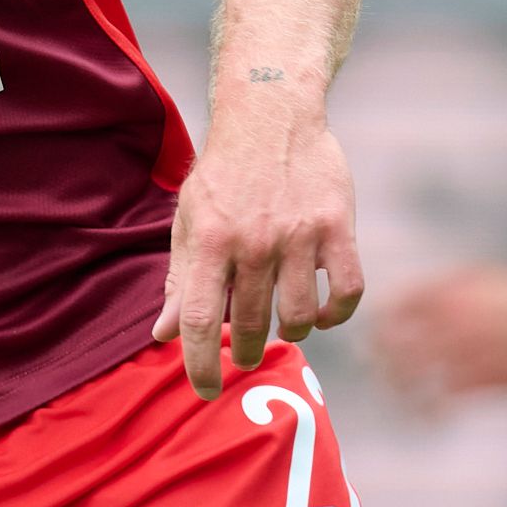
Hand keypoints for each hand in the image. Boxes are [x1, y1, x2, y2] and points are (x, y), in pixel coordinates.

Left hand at [161, 102, 365, 397]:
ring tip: (282, 326)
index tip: (207, 390)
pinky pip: (346, 291)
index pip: (197, 318)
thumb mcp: (189, 218)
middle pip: (248, 322)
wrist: (272, 115)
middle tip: (245, 356)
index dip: (200, 363)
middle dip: (245, 352)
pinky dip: (336, 314)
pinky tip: (322, 314)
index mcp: (209, 240)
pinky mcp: (337, 227)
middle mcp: (252, 241)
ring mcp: (298, 235)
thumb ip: (177, 279)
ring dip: (290, 332)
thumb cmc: (224, 174)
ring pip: (298, 315)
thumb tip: (160, 334)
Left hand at [368, 263, 506, 403]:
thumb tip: (419, 303)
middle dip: (381, 363)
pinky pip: (442, 399)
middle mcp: (454, 315)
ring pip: (412, 374)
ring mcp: (470, 347)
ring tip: (406, 406)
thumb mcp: (495, 281)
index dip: (379, 328)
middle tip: (381, 379)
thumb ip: (454, 289)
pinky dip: (431, 412)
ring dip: (401, 393)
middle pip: (394, 343)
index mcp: (454, 289)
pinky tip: (434, 420)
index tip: (376, 345)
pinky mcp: (489, 379)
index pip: (395, 307)